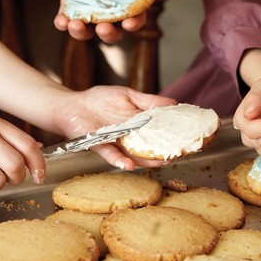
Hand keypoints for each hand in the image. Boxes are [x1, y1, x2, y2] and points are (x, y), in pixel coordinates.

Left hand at [51, 86, 176, 168]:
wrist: (70, 105)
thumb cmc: (98, 100)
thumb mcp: (128, 95)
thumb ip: (149, 101)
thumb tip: (174, 103)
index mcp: (138, 126)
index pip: (159, 133)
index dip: (173, 137)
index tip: (190, 139)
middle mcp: (128, 138)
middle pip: (149, 148)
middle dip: (164, 153)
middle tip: (179, 155)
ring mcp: (114, 143)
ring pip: (133, 155)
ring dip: (146, 161)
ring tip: (161, 163)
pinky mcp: (98, 145)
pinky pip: (110, 154)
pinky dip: (119, 160)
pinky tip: (128, 164)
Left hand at [54, 0, 180, 42]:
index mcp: (133, 4)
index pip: (135, 20)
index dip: (133, 24)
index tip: (128, 23)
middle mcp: (113, 11)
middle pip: (111, 30)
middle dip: (107, 33)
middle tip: (103, 28)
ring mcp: (91, 7)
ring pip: (87, 28)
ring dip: (80, 32)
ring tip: (74, 26)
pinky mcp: (72, 1)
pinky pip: (67, 15)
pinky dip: (62, 21)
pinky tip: (60, 21)